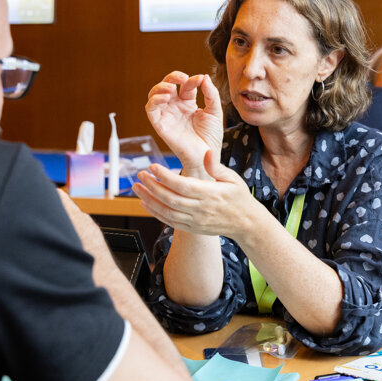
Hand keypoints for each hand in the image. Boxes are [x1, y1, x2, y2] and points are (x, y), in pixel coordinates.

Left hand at [132, 151, 261, 240]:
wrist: (246, 223)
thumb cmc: (239, 197)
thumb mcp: (233, 178)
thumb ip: (217, 166)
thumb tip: (206, 152)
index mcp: (210, 194)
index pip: (183, 185)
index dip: (165, 176)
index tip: (152, 167)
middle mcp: (201, 209)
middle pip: (171, 198)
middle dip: (152, 186)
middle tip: (140, 175)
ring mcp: (195, 221)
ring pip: (167, 211)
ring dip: (149, 199)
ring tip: (136, 188)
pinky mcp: (192, 228)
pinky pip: (169, 222)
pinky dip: (155, 213)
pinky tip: (145, 203)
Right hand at [146, 71, 222, 177]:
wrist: (206, 156)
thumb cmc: (211, 137)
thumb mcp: (215, 111)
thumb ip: (211, 93)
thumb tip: (203, 76)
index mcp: (188, 104)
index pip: (185, 86)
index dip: (191, 80)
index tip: (199, 79)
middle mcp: (175, 108)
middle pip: (167, 86)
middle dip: (172, 78)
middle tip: (182, 78)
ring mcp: (167, 116)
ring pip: (155, 95)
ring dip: (160, 87)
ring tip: (170, 87)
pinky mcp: (160, 125)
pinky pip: (151, 110)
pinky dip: (154, 101)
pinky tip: (165, 98)